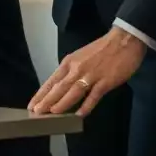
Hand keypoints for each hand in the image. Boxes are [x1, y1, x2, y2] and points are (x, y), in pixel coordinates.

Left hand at [29, 27, 146, 116]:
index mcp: (69, 62)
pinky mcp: (105, 81)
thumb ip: (72, 72)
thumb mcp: (80, 57)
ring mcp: (91, 75)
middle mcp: (77, 68)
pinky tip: (79, 115)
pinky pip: (94, 95)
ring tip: (51, 114)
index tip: (32, 104)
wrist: (123, 41)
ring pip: (73, 91)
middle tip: (36, 112)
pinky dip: (86, 105)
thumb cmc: (101, 50)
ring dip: (62, 103)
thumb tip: (62, 89)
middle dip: (47, 100)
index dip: (42, 94)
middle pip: (60, 87)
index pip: (52, 81)